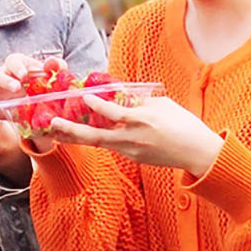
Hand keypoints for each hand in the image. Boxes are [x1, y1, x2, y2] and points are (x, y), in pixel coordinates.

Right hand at [0, 52, 56, 152]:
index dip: (17, 66)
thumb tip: (52, 63)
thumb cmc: (48, 89)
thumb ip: (57, 69)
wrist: (46, 110)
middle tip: (16, 88)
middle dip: (3, 79)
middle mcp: (3, 77)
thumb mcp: (57, 80)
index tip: (25, 75)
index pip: (13, 60)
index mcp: (19, 67)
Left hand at [39, 93, 224, 174]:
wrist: (197, 152)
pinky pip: (110, 146)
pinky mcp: (132, 157)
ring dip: (76, 138)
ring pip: (98, 143)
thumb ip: (138, 100)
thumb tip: (118, 93)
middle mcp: (133, 138)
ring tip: (56, 132)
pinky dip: (95, 139)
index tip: (84, 97)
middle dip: (72, 130)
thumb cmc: (183, 123)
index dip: (98, 105)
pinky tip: (79, 135)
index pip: (115, 112)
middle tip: (53, 123)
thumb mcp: (162, 105)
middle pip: (97, 136)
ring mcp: (131, 150)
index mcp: (143, 120)